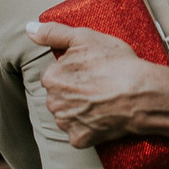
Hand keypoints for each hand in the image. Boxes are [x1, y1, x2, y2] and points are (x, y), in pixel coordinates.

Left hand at [26, 21, 165, 148]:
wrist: (140, 93)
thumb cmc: (114, 63)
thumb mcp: (84, 37)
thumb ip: (53, 32)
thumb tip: (29, 28)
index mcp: (51, 78)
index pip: (53, 75)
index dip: (71, 72)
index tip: (88, 70)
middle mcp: (53, 102)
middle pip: (58, 96)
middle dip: (72, 92)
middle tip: (97, 84)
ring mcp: (66, 122)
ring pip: (67, 115)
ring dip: (79, 110)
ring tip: (102, 100)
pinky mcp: (80, 139)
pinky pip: (79, 133)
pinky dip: (89, 127)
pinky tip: (102, 116)